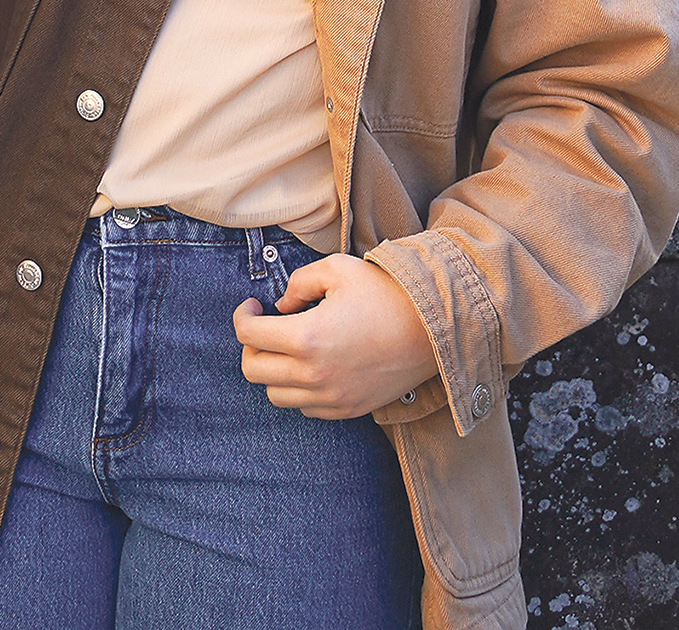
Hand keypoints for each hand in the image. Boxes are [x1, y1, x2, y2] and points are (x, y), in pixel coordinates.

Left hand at [232, 254, 439, 419]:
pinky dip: (298, 389)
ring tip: (287, 348)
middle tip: (264, 327)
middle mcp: (314, 374)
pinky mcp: (348, 409)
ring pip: (275, 394)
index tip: (252, 306)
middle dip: (251, 345)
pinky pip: (305, 408)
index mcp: (306, 338)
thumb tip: (280, 305)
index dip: (243, 316)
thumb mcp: (337, 269)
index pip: (248, 335)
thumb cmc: (387, 293)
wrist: (435, 328)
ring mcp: (332, 397)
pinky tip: (311, 366)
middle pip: (253, 370)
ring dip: (273, 370)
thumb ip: (298, 282)